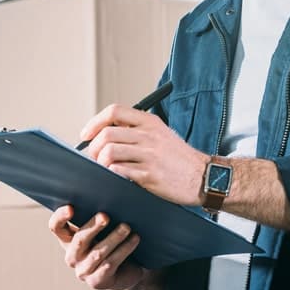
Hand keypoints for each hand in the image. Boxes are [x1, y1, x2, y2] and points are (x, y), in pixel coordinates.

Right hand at [48, 206, 143, 289]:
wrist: (128, 270)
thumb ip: (98, 211)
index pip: (56, 227)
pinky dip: (124, 250)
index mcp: (68, 239)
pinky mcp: (97, 282)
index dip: (60, 217)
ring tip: (127, 227)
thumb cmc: (112, 240)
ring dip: (113, 238)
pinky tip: (135, 239)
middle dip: (93, 226)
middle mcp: (72, 256)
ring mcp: (83, 271)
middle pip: (79, 239)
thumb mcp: (102, 227)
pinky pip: (110, 264)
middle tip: (106, 216)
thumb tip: (109, 183)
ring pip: (97, 253)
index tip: (72, 207)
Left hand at [81, 104, 207, 205]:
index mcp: (150, 121)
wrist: (204, 177)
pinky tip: (114, 179)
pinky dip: (111, 175)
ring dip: (100, 163)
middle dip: (92, 148)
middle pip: (106, 134)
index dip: (94, 122)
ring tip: (103, 169)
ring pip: (109, 153)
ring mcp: (150, 155)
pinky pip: (119, 172)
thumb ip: (136, 130)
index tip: (85, 135)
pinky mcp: (150, 175)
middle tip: (92, 158)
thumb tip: (102, 133)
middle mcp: (149, 135)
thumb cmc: (178, 158)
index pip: (114, 111)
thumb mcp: (160, 133)